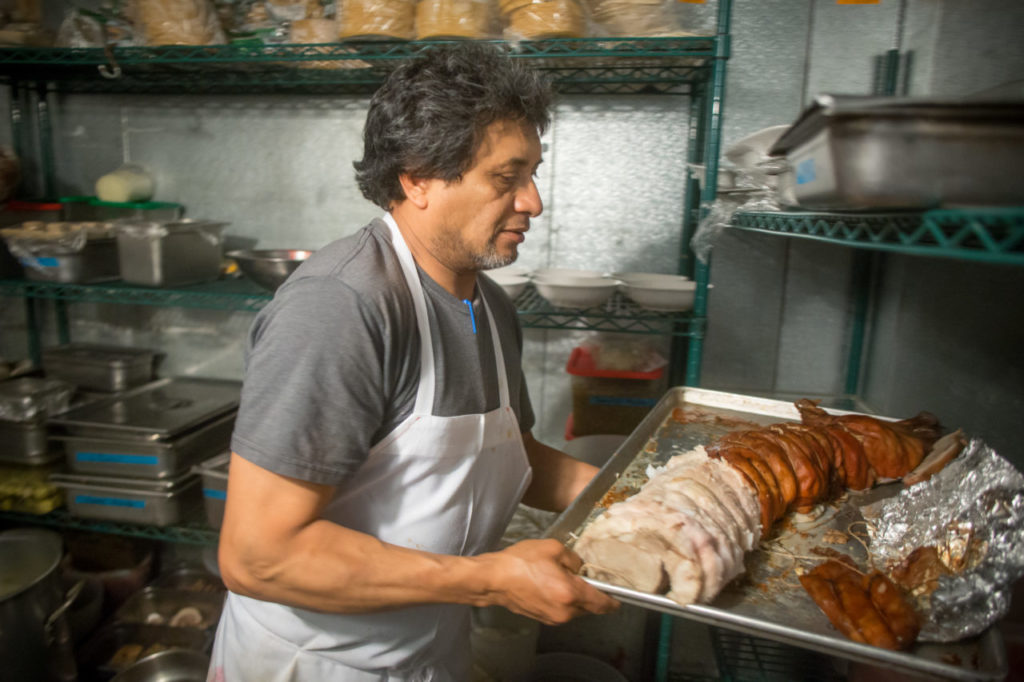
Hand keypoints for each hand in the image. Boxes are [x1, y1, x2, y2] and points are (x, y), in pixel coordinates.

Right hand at [481, 539, 618, 624]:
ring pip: (575, 610)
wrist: (494, 580)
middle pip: (589, 608)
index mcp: (570, 594)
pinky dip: (563, 601)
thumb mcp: (552, 548)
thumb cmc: (521, 562)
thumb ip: (573, 558)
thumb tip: (580, 567)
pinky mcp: (542, 619)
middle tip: (587, 578)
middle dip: (592, 595)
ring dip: (576, 598)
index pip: (602, 604)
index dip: (613, 601)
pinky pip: (562, 611)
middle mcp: (565, 612)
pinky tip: (553, 586)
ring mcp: (553, 618)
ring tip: (565, 579)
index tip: (619, 597)